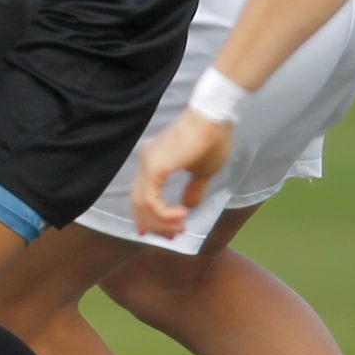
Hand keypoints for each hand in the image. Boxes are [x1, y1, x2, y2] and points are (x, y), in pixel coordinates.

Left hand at [130, 109, 235, 238]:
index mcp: (155, 161)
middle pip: (139, 203)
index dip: (152, 217)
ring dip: (160, 222)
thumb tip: (188, 205)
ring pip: (142, 204)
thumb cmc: (213, 139)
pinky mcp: (154, 166)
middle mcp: (147, 162)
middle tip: (172, 238)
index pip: (144, 195)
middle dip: (155, 224)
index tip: (166, 233)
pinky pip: (150, 200)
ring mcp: (148, 163)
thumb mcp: (204, 171)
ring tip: (180, 228)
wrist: (216, 117)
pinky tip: (180, 216)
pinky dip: (162, 214)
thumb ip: (194, 188)